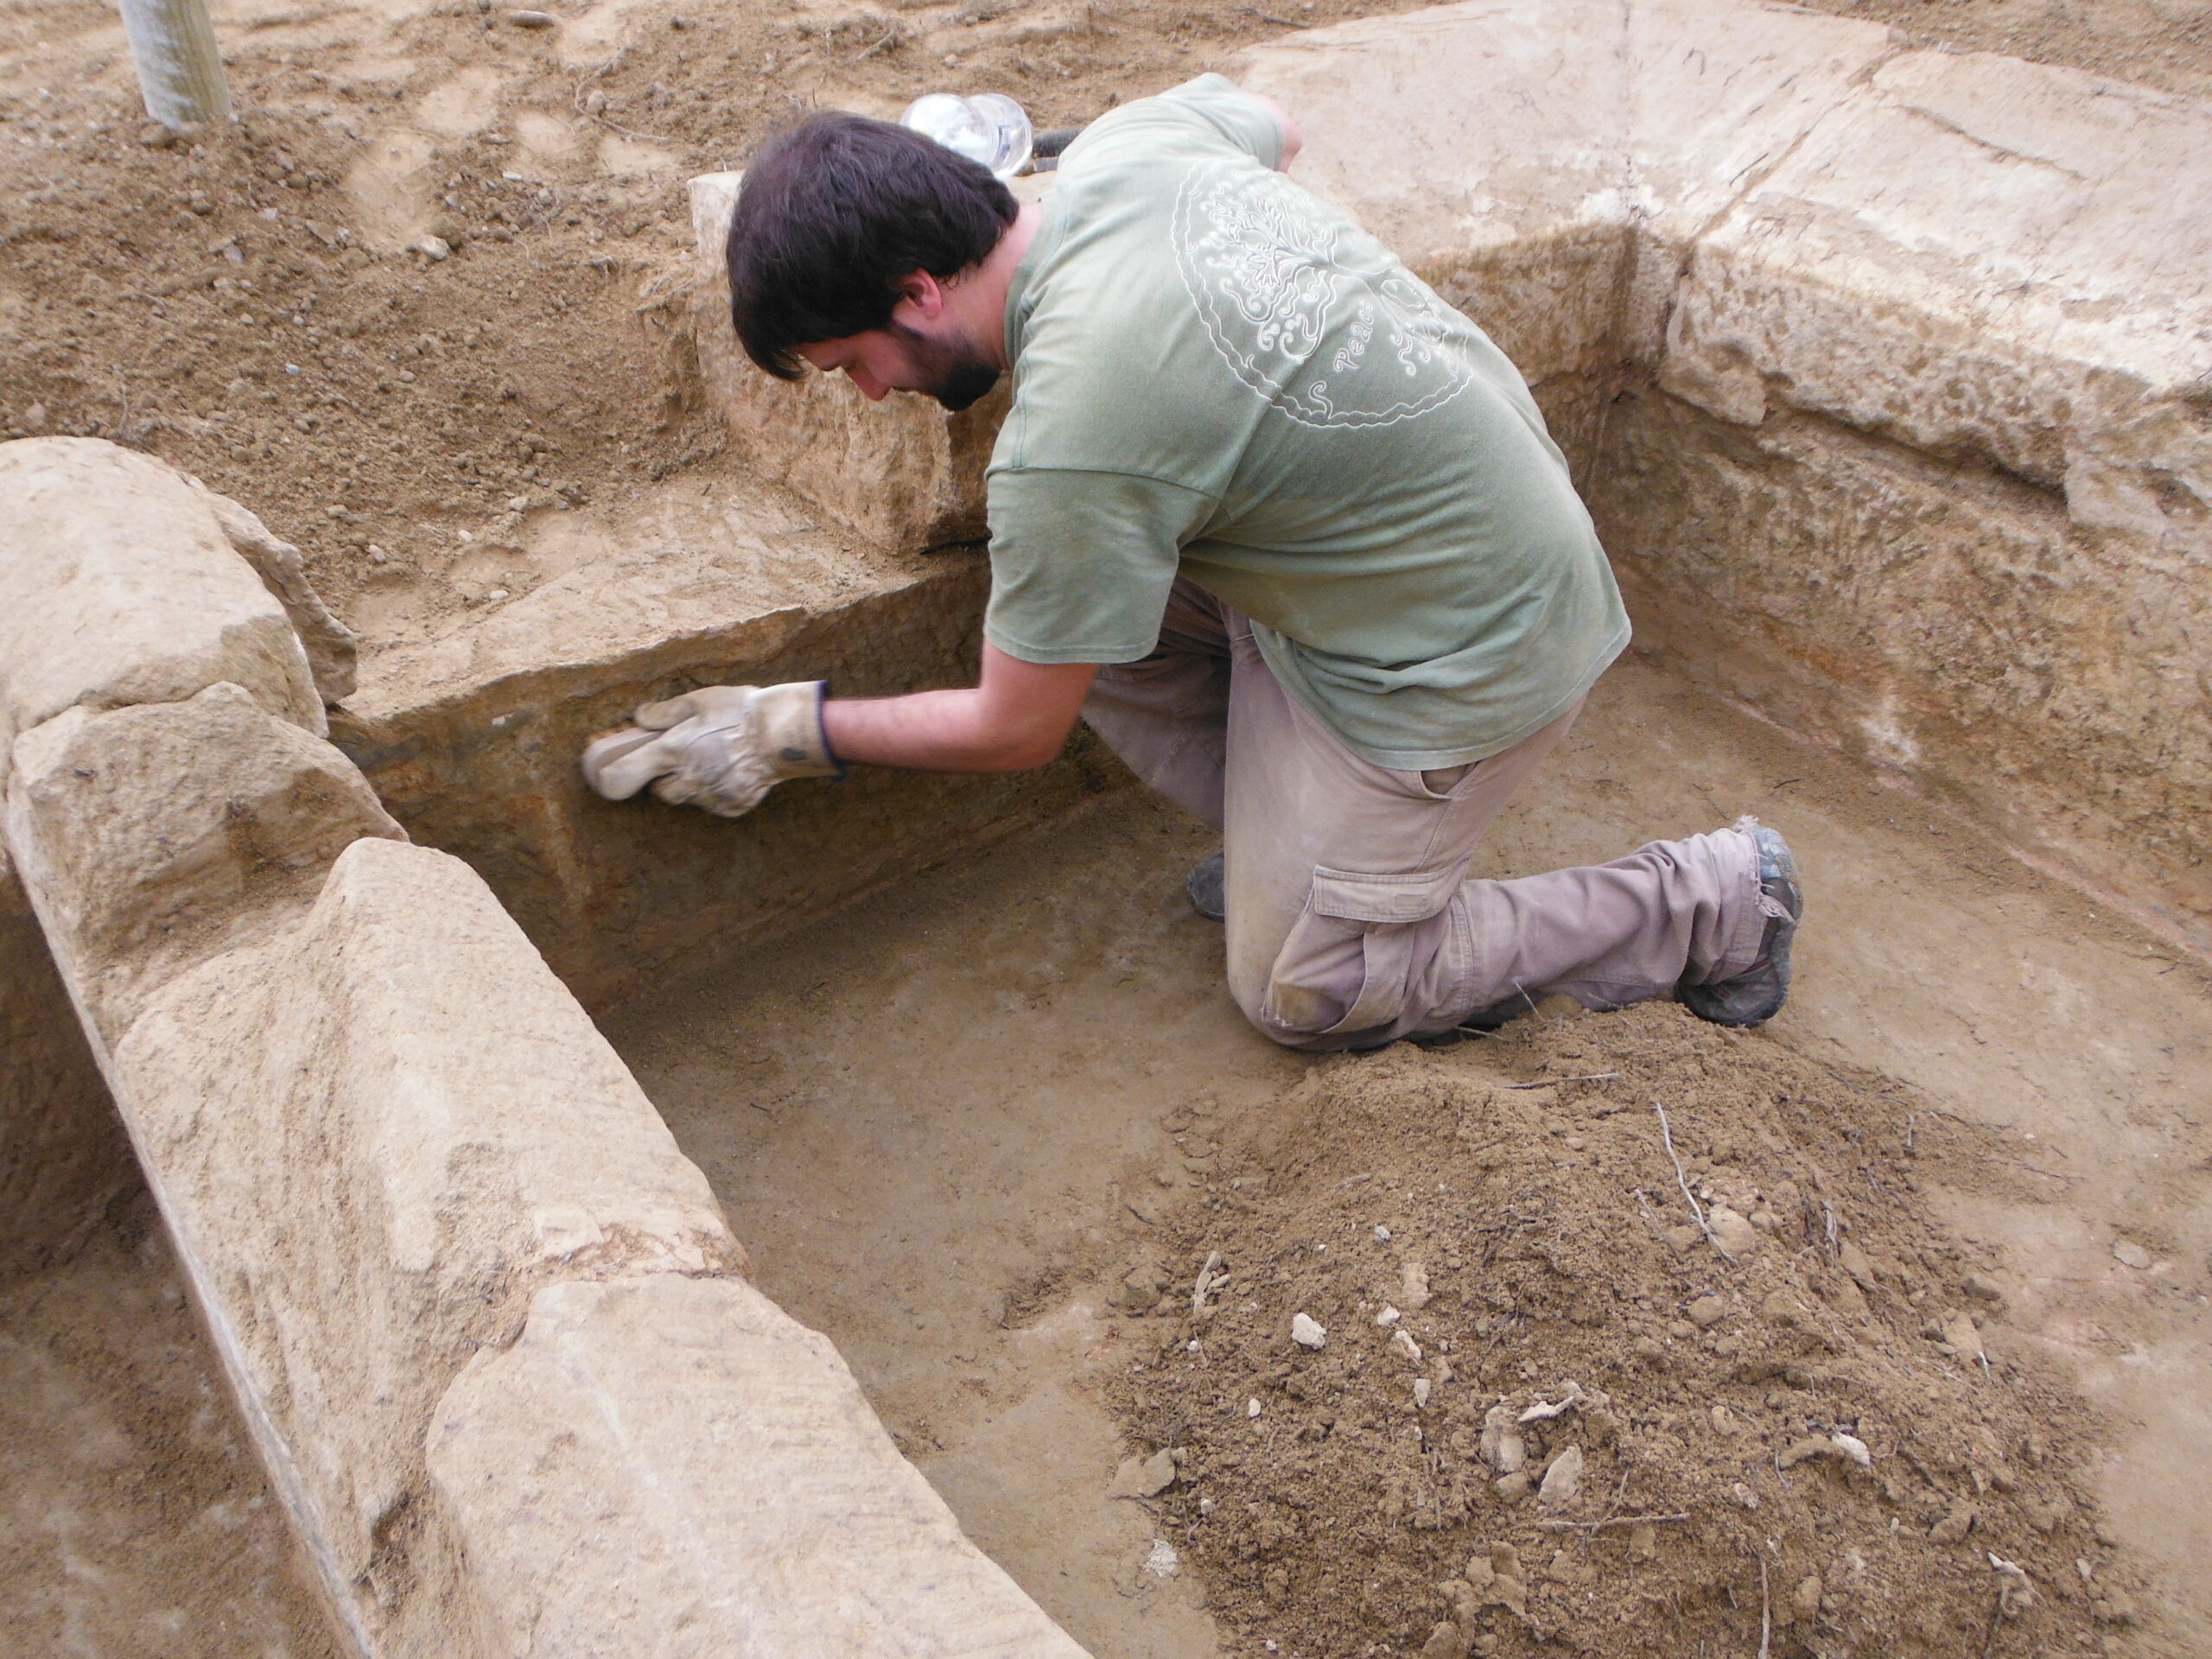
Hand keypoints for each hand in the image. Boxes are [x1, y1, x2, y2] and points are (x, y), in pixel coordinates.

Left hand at [581, 681, 840, 817]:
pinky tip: (733, 770)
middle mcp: (687, 779)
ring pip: (688, 798)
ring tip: (712, 761)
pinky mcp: (731, 806)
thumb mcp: (699, 700)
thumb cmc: (740, 711)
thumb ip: (665, 713)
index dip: (611, 777)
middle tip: (682, 757)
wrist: (783, 734)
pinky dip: (718, 790)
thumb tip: (640, 717)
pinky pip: (715, 802)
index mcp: (672, 752)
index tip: (609, 774)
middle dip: (664, 778)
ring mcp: (710, 796)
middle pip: (660, 791)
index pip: (622, 775)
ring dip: (691, 784)